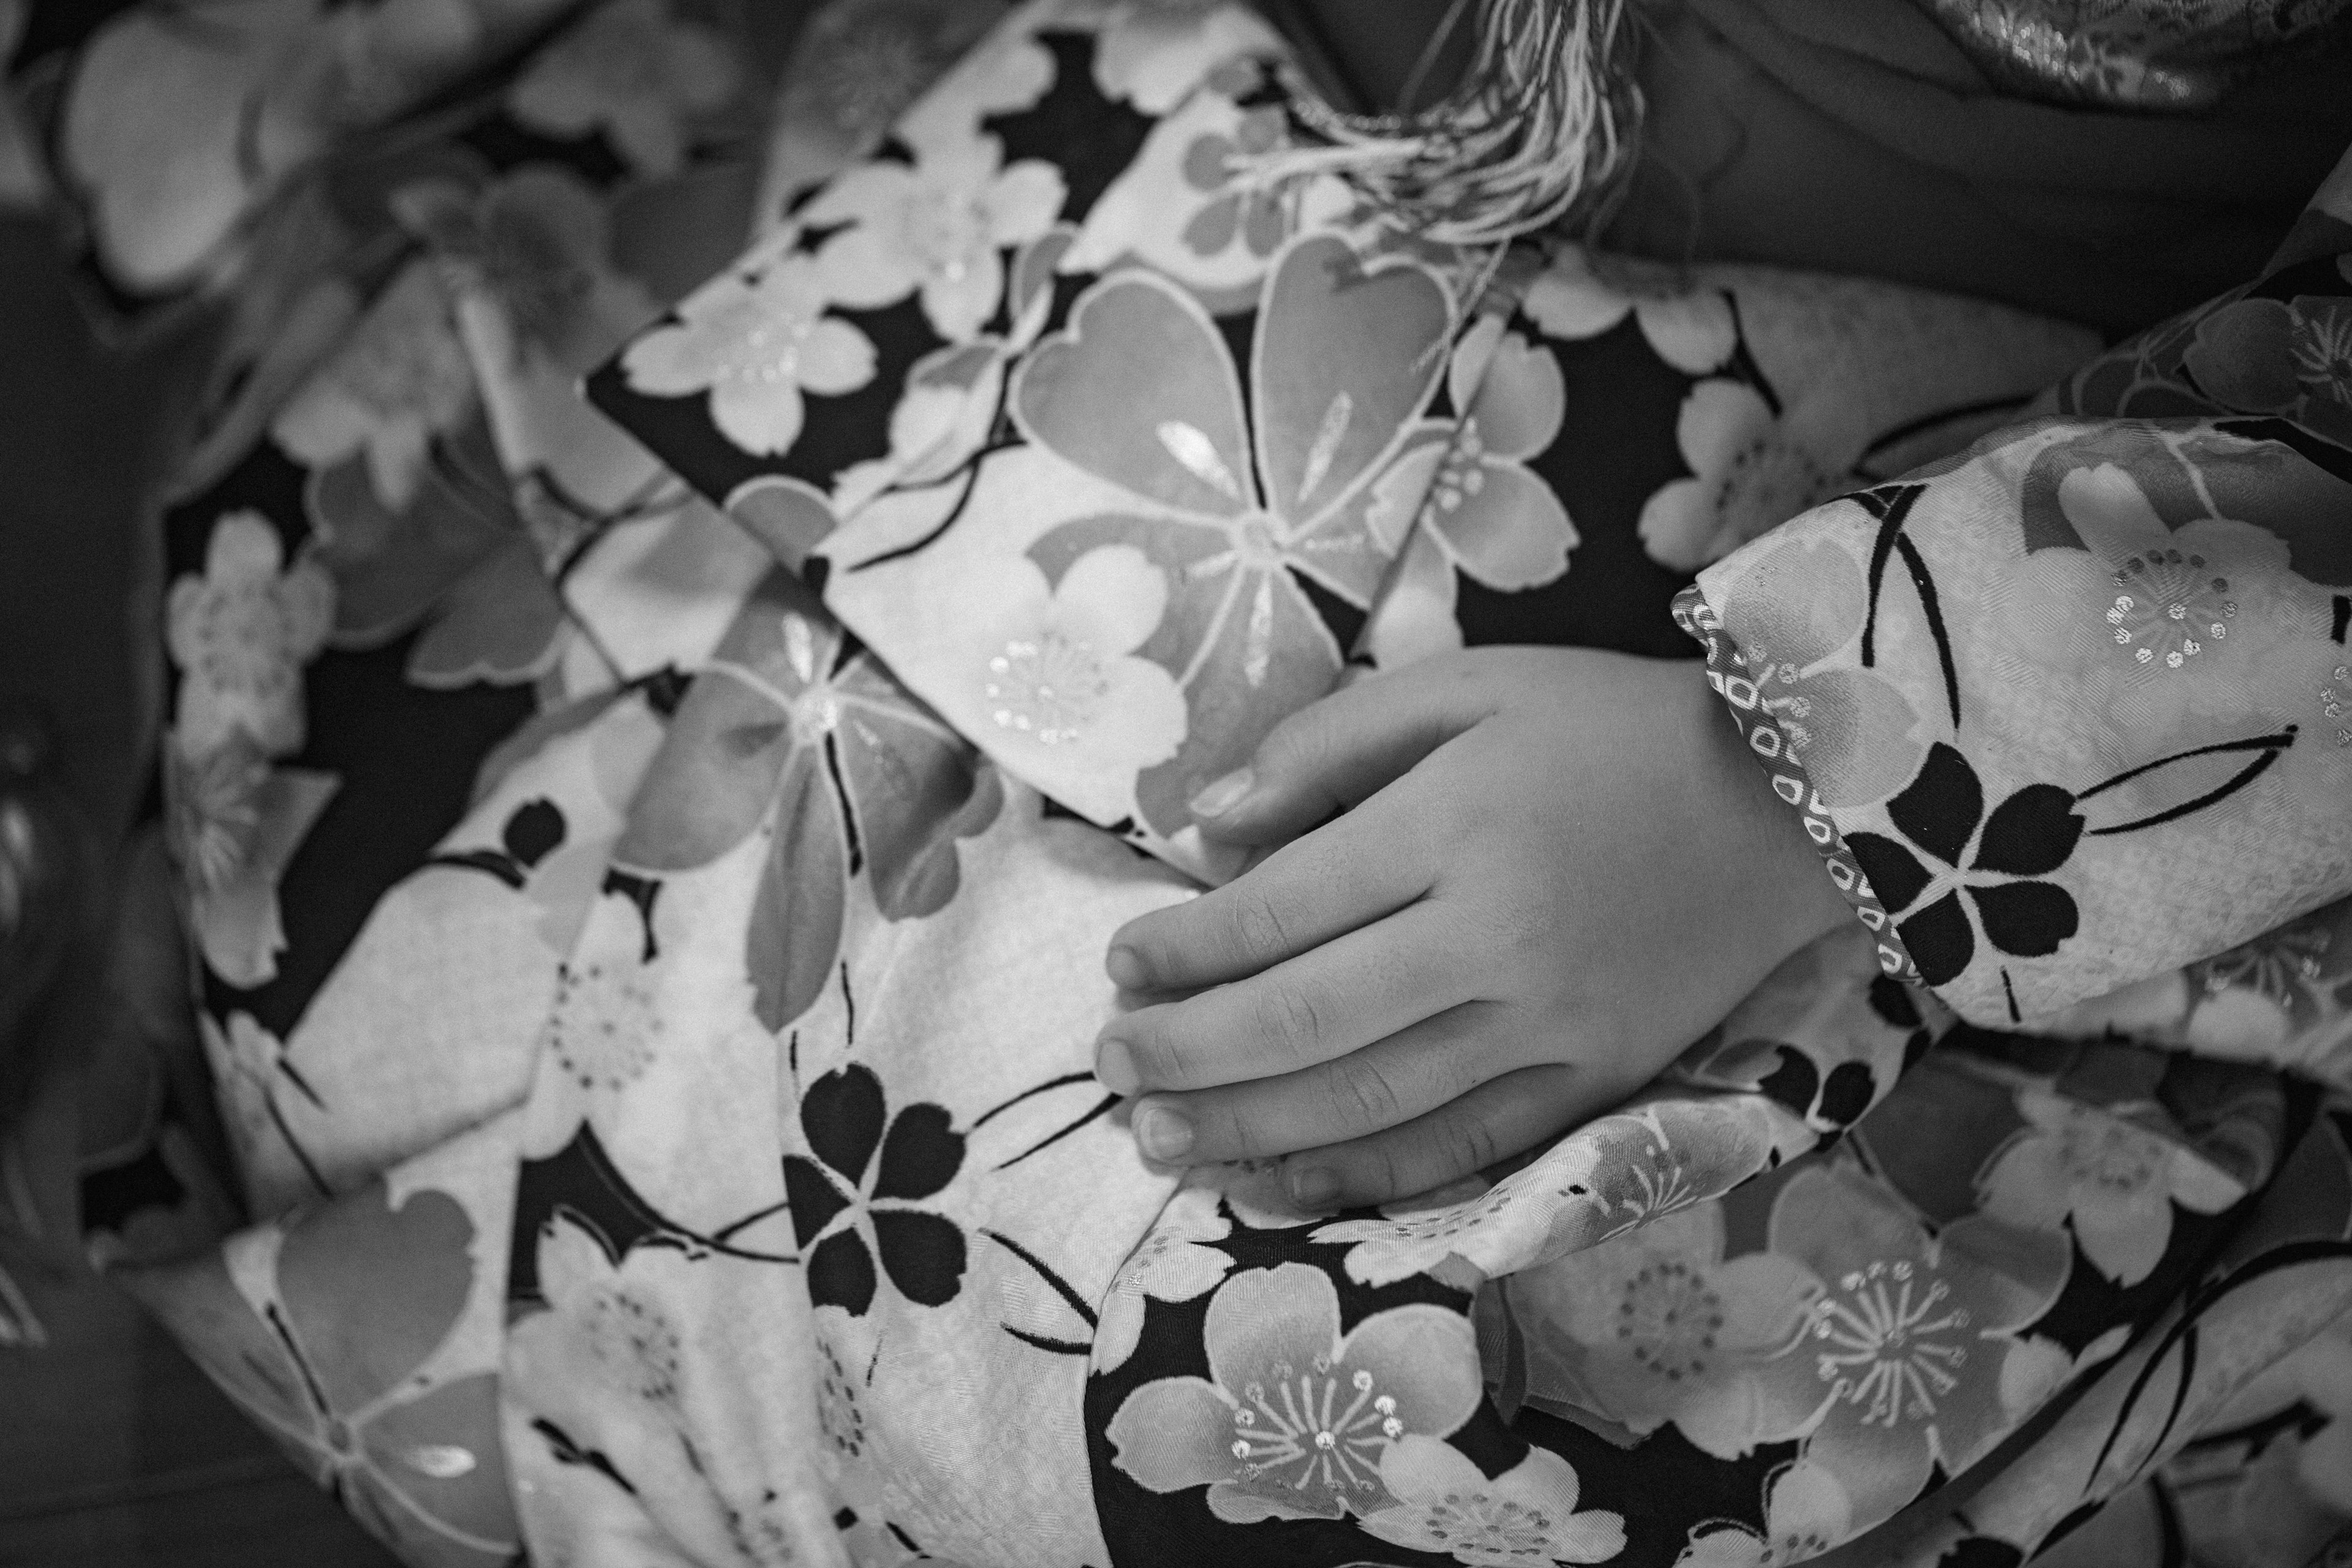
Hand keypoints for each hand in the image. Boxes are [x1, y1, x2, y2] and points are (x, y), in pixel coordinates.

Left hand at [1094, 646, 1850, 1209]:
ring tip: (1158, 1139)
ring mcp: (1550, 1024)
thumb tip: (1207, 825)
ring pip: (1369, 1100)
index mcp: (1456, 825)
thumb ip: (1330, 745)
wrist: (1790, 799)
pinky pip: (1461, 1148)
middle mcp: (1496, 937)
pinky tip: (1278, 1185)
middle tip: (1111, 1065)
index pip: (1282, 909)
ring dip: (1246, 1129)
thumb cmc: (1606, 728)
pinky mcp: (1596, 1082)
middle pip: (1305, 1018)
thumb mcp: (1469, 687)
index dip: (1185, 949)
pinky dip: (1361, 1176)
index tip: (1121, 967)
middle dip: (1188, 1051)